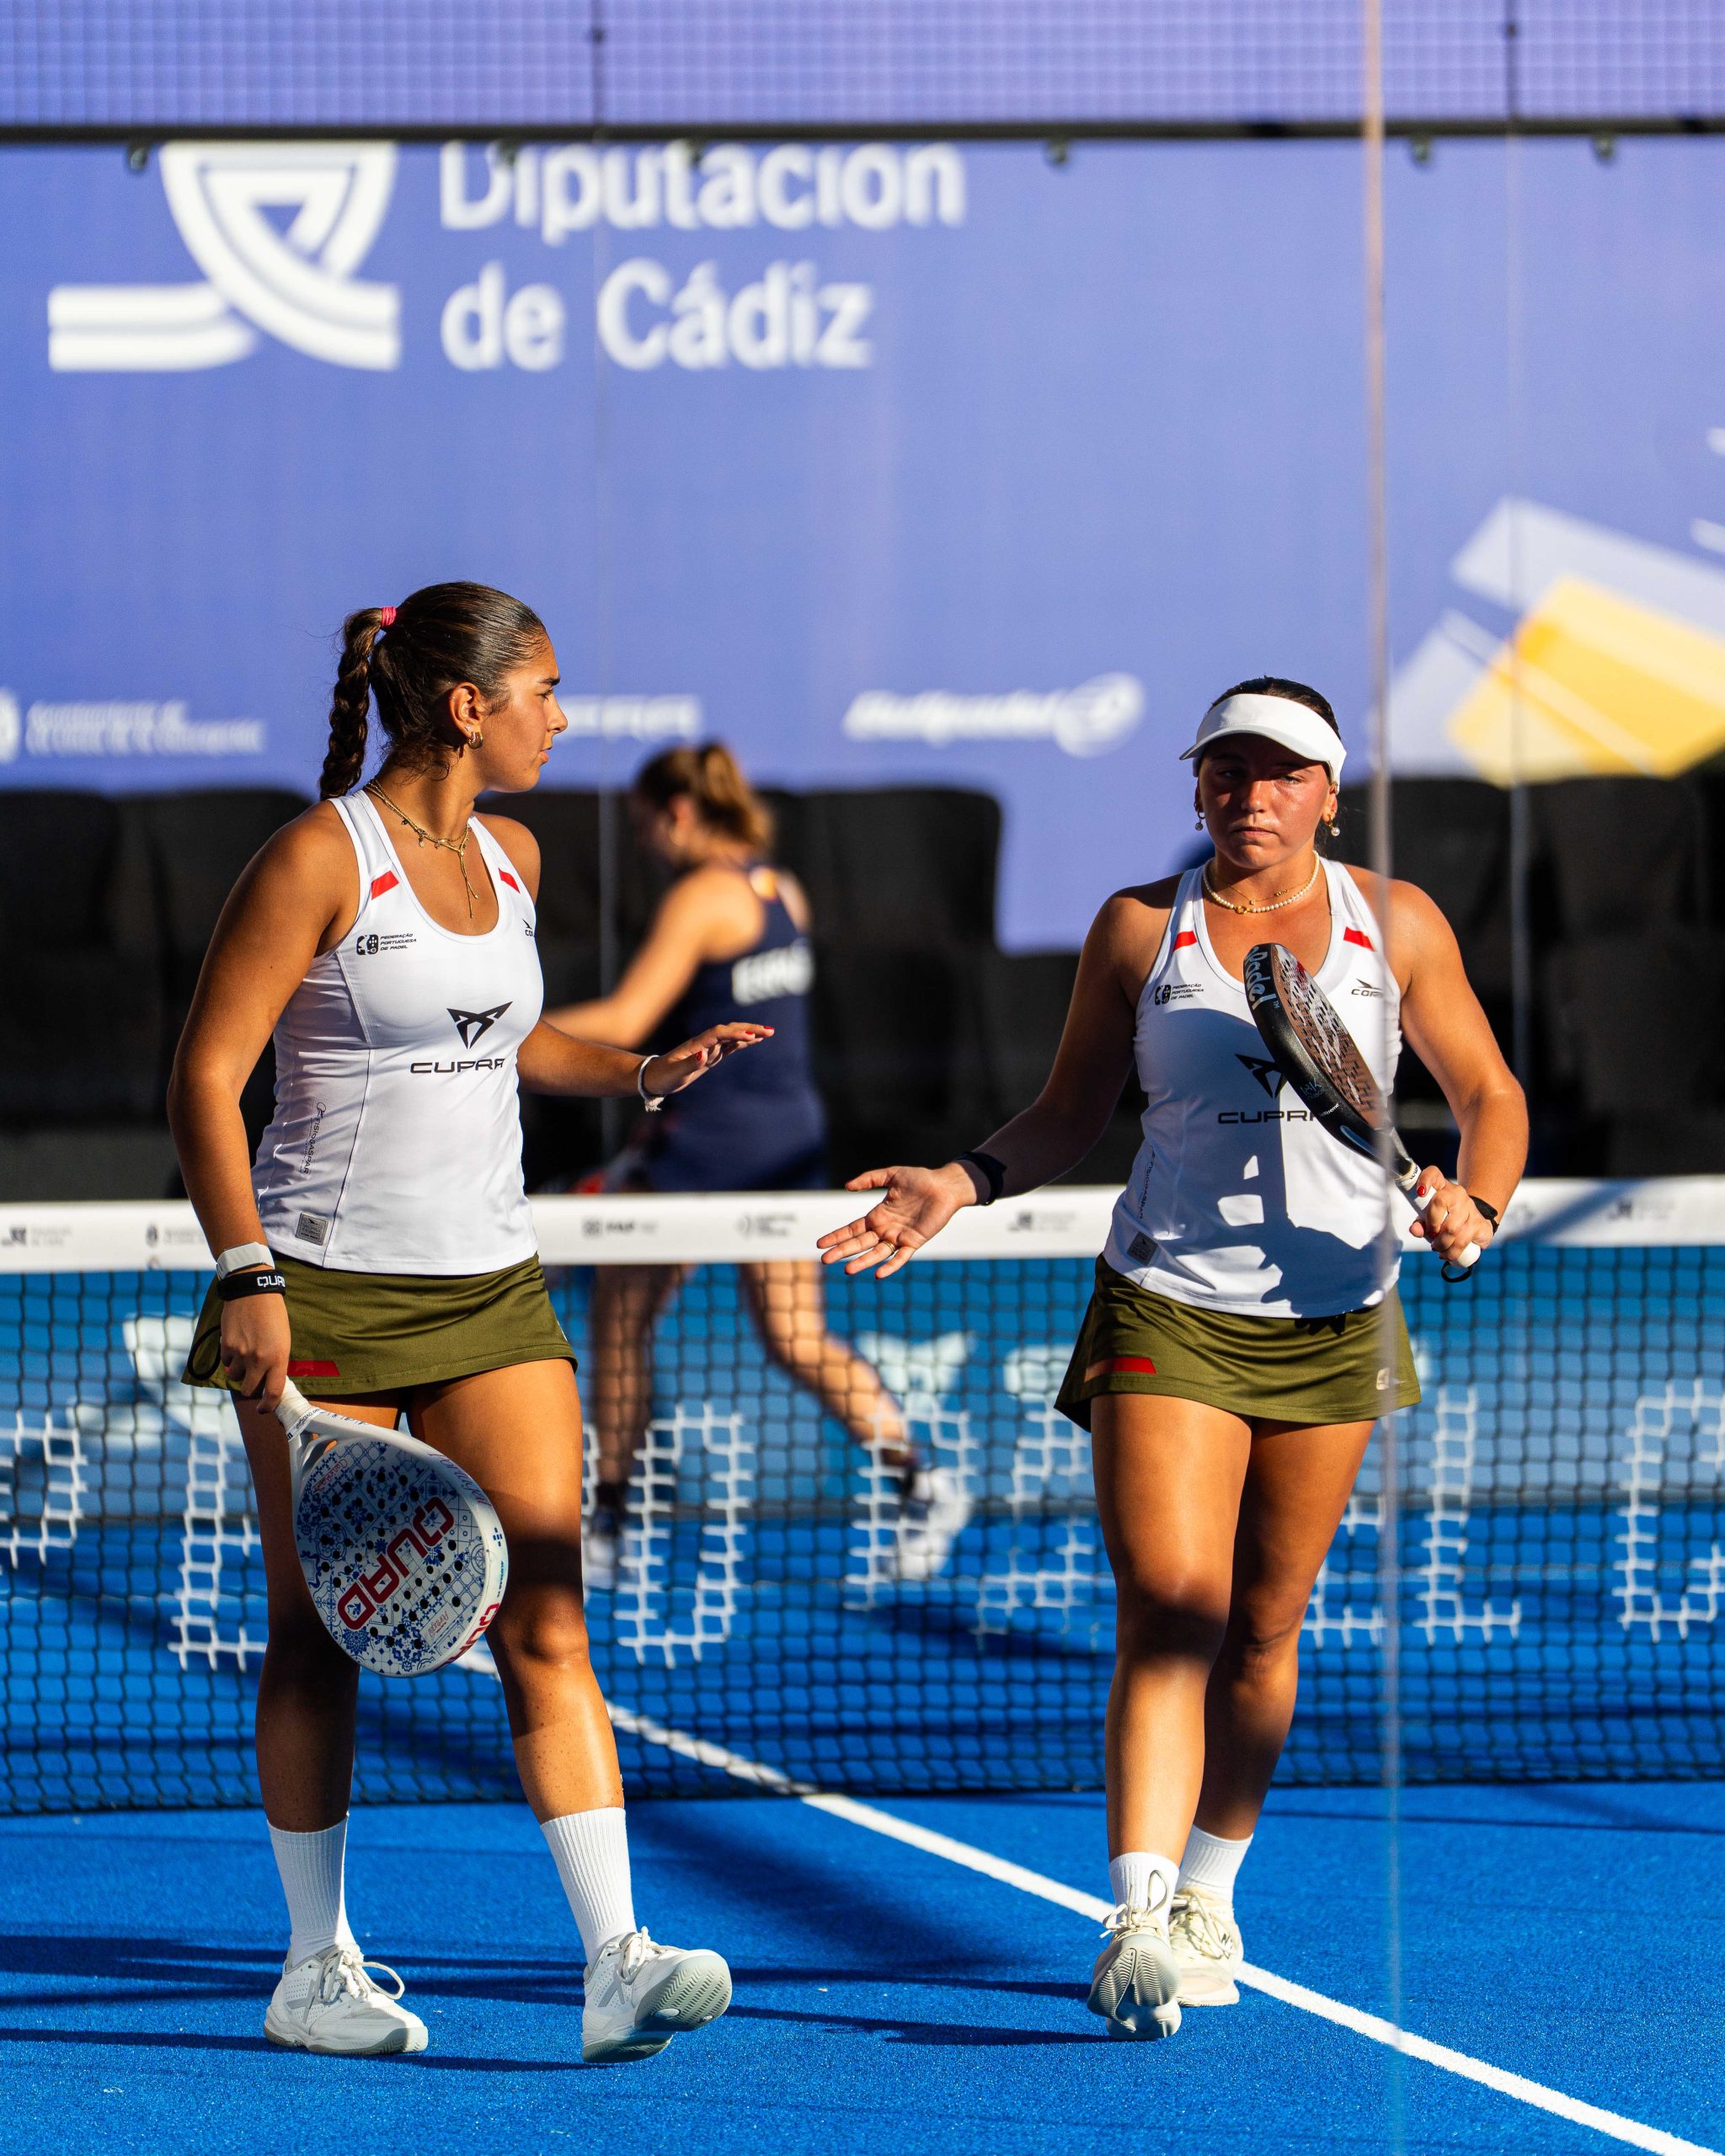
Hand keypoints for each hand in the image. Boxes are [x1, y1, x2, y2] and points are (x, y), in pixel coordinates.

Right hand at [219, 1293, 291, 1409]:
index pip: (273, 1392)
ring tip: (245, 1353)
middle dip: (249, 1388)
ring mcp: (240, 1354)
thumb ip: (276, 1361)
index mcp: (278, 1358)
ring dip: (238, 1370)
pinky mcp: (226, 1346)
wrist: (253, 1293)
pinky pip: (226, 1362)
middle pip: (249, 1389)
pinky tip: (237, 1343)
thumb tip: (266, 1380)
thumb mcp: (283, 1340)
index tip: (263, 1409)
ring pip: (234, 1376)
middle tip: (252, 1379)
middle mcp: (259, 1359)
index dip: (268, 1406)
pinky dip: (230, 1358)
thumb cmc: (273, 1315)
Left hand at [642, 1022, 771, 1099]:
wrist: (654, 1076)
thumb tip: (704, 1054)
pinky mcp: (710, 1056)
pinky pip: (730, 1046)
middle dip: (749, 1030)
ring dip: (750, 1034)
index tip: (752, 1037)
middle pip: (730, 1030)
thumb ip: (689, 1064)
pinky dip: (743, 1042)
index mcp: (697, 1044)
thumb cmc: (663, 1075)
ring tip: (769, 1033)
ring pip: (733, 1037)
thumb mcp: (674, 1073)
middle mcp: (704, 1043)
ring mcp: (709, 1049)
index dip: (735, 1034)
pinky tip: (754, 1040)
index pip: (719, 1034)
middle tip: (769, 1031)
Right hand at [816, 1161, 976, 1278]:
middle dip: (842, 1251)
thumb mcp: (892, 1175)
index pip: (852, 1229)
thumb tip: (847, 1185)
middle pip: (860, 1243)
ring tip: (847, 1270)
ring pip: (876, 1253)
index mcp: (878, 1215)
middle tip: (825, 1260)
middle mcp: (886, 1229)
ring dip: (862, 1261)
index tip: (820, 1244)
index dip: (837, 1236)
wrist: (945, 1186)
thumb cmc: (921, 1179)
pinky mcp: (915, 1241)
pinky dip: (890, 1266)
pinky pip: (901, 1257)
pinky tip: (878, 1274)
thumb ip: (869, 1179)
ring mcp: (899, 1237)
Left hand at [1409, 1172, 1494, 1263]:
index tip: (1420, 1192)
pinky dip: (1451, 1252)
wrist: (1477, 1225)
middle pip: (1440, 1202)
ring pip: (1451, 1228)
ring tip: (1437, 1248)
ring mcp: (1470, 1208)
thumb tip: (1415, 1230)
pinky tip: (1447, 1254)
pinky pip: (1462, 1240)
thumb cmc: (1446, 1220)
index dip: (1425, 1180)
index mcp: (1442, 1187)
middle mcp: (1457, 1194)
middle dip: (1431, 1224)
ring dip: (1440, 1244)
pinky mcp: (1479, 1223)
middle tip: (1430, 1235)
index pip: (1433, 1174)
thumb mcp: (1430, 1219)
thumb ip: (1420, 1224)